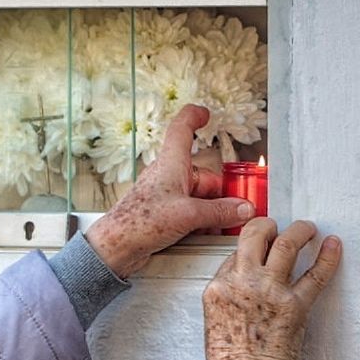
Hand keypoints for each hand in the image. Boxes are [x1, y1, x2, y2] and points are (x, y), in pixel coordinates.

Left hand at [84, 105, 254, 277]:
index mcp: (171, 163)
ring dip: (212, 212)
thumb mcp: (189, 215)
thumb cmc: (139, 222)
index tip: (206, 114)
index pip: (182, 128)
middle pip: (205, 176)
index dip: (194, 117)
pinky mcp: (164, 214)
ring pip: (199, 198)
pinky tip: (205, 234)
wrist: (118, 246)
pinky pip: (190, 213)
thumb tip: (242, 209)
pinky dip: (201, 222)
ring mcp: (167, 196)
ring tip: (218, 227)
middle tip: (235, 211)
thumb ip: (220, 211)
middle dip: (221, 195)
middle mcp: (169, 176)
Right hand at [203, 219, 340, 359]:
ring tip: (307, 228)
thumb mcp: (213, 323)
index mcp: (218, 288)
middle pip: (255, 235)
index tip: (257, 250)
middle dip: (268, 225)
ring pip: (287, 244)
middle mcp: (243, 281)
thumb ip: (226, 298)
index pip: (234, 255)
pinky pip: (316, 275)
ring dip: (300, 230)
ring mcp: (271, 290)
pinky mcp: (296, 304)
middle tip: (277, 227)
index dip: (248, 251)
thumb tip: (242, 284)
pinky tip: (332, 244)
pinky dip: (328, 257)